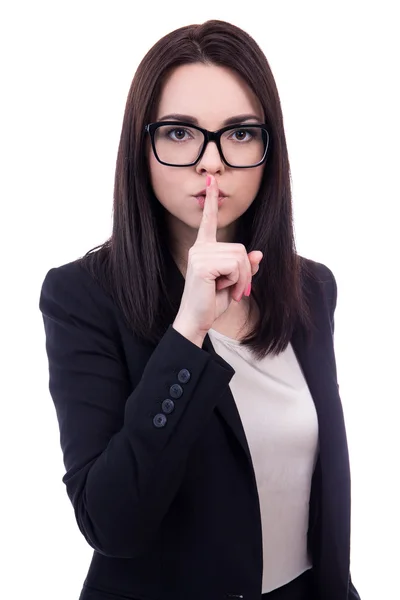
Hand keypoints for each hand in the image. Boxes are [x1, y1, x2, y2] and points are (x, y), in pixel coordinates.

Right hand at [174, 174, 262, 337]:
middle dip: (245, 272)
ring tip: (229, 290)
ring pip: (240, 257)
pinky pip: (235, 266)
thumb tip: (259, 254)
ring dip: (241, 278)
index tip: (211, 180)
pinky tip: (223, 289)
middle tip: (236, 290)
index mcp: (204, 249)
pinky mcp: (202, 264)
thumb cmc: (212, 302)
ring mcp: (200, 254)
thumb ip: (245, 267)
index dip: (212, 201)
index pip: (209, 221)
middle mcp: (200, 248)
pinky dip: (237, 281)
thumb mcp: (234, 283)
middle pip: (241, 248)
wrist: (198, 320)